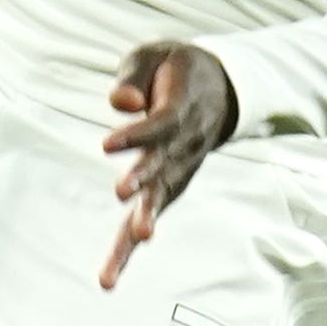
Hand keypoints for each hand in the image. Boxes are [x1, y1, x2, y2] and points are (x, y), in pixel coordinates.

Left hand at [99, 40, 236, 288]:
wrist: (220, 89)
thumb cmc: (175, 69)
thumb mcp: (155, 55)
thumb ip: (133, 77)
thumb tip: (121, 105)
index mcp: (182, 108)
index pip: (160, 125)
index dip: (136, 135)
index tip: (106, 144)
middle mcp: (184, 145)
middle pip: (163, 169)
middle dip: (143, 184)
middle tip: (121, 196)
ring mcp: (180, 168)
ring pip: (158, 200)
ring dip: (142, 223)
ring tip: (126, 250)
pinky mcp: (171, 185)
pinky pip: (151, 212)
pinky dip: (132, 241)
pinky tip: (112, 270)